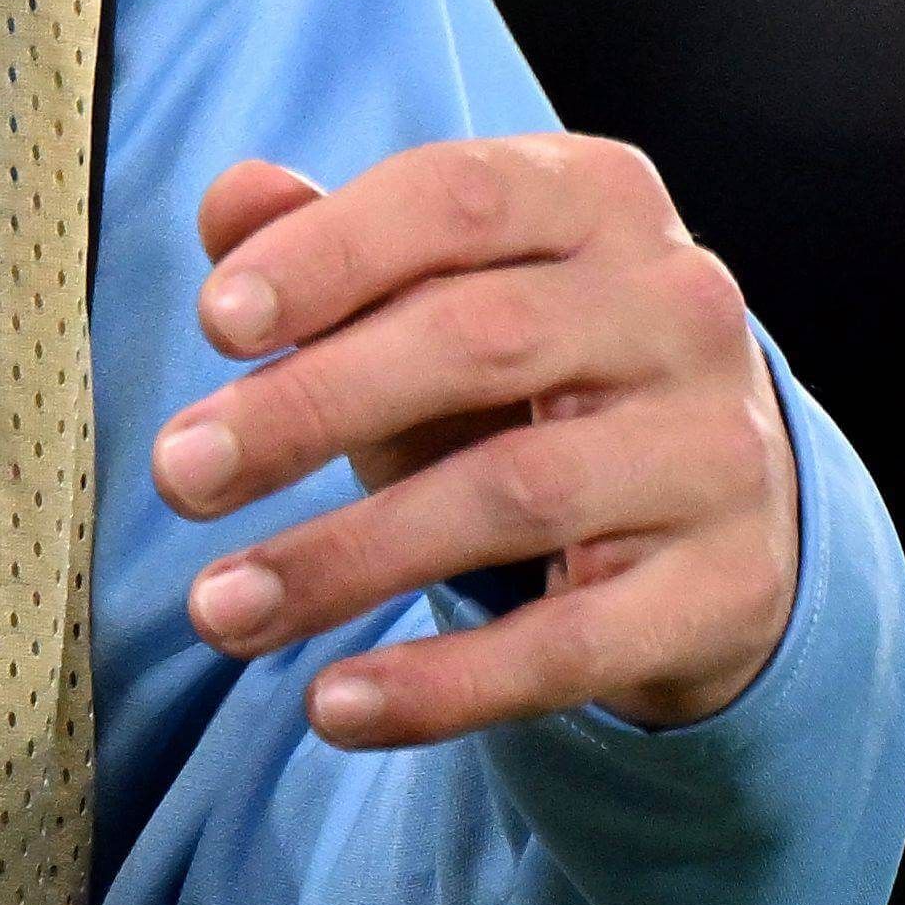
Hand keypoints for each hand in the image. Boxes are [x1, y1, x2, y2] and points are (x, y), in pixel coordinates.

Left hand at [152, 136, 796, 745]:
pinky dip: (444, 684)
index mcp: (599, 200)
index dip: (327, 254)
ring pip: (514, 496)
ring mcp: (718, 451)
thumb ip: (326, 244)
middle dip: (306, 410)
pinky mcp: (728, 588)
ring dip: (343, 560)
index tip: (215, 324)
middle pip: (477, 342)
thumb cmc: (527, 372)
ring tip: (217, 610)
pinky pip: (573, 645)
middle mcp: (680, 309)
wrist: (717, 503)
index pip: (454, 198)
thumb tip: (232, 199)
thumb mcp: (431, 294)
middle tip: (176, 474)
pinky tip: (334, 707)